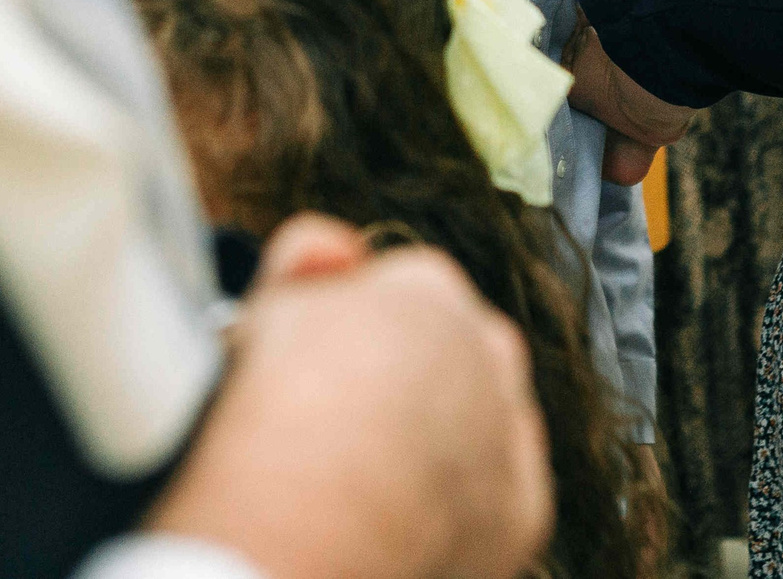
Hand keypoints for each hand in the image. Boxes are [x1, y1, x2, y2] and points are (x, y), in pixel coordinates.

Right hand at [145, 215, 551, 578]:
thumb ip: (304, 257)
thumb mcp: (262, 310)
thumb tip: (332, 244)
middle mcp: (487, 349)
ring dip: (443, 432)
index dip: (353, 328)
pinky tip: (403, 517)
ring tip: (365, 474)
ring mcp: (510, 430)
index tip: (318, 367)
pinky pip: (497, 492)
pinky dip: (463, 501)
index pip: (401, 290)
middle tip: (343, 420)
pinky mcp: (521, 510)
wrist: (289, 539)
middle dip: (412, 372)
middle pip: (454, 347)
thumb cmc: (263, 422)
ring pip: (482, 416)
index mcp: (428, 289)